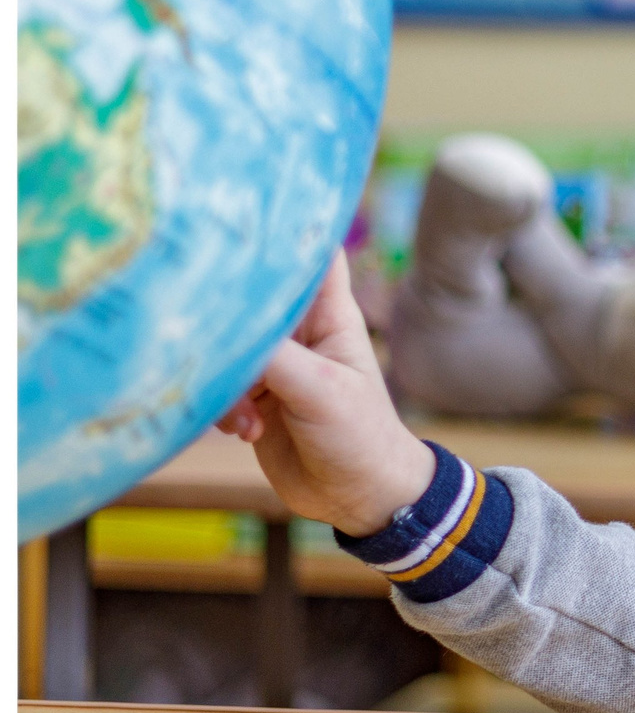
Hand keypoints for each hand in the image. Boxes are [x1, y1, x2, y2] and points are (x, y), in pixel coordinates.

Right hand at [215, 250, 435, 536]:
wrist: (360, 497)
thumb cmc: (360, 436)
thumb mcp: (321, 392)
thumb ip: (273, 357)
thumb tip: (221, 329)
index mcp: (327, 313)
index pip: (309, 252)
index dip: (282, 229)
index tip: (242, 215)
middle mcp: (296, 331)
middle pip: (248, 297)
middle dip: (221, 312)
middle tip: (197, 333)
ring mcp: (272, 363)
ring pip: (223, 344)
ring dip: (220, 377)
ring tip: (246, 416)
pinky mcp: (250, 395)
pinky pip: (214, 383)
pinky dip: (218, 406)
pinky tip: (243, 431)